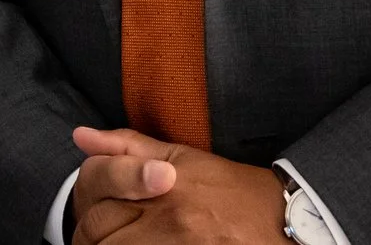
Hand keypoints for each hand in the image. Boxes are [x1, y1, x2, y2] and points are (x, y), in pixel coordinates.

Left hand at [68, 128, 285, 244]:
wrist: (289, 223)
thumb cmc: (234, 189)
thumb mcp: (182, 157)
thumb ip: (128, 146)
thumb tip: (81, 136)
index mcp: (162, 182)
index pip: (96, 194)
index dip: (84, 208)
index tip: (90, 220)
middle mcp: (169, 218)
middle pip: (100, 233)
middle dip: (89, 239)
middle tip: (94, 241)